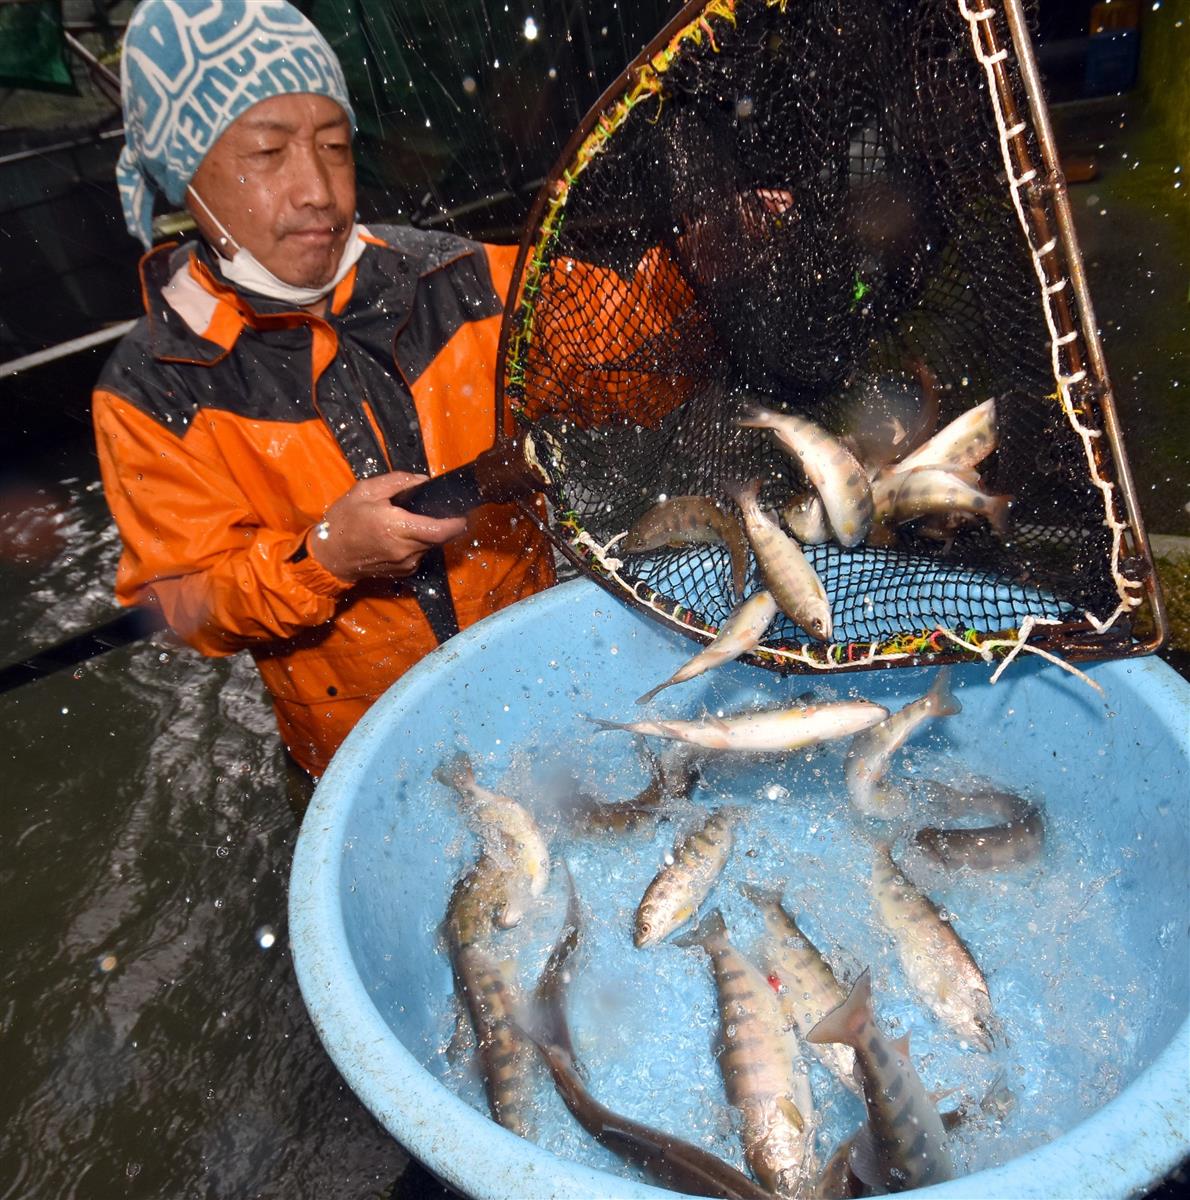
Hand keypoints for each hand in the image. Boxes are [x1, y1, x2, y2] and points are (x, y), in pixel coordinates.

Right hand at [310, 472, 466, 582]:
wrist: (330, 556)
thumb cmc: (344, 521)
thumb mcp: (365, 491)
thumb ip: (397, 482)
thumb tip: (422, 480)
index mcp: (398, 528)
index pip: (440, 530)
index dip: (456, 523)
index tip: (463, 513)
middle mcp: (407, 550)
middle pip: (439, 538)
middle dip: (443, 524)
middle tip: (439, 509)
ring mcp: (406, 563)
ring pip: (430, 546)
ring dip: (428, 533)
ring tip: (414, 520)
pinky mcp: (404, 571)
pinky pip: (420, 554)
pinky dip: (418, 543)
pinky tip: (405, 534)